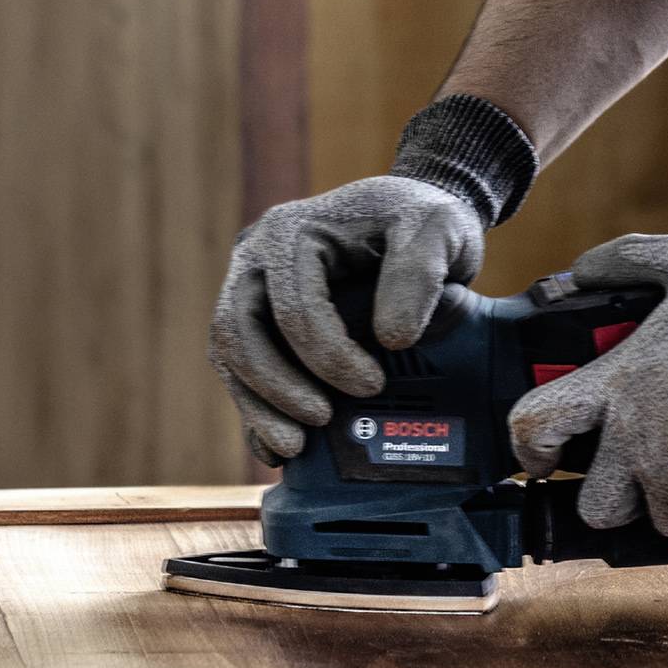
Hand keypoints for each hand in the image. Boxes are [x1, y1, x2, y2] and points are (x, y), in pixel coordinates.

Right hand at [208, 175, 483, 460]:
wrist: (414, 219)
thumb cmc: (424, 220)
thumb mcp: (439, 230)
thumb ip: (418, 273)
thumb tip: (390, 338)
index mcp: (292, 231)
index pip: (293, 306)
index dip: (328, 355)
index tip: (372, 385)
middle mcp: (257, 256)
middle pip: (239, 330)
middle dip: (277, 386)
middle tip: (321, 421)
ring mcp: (249, 286)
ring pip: (229, 353)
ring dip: (258, 404)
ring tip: (294, 447)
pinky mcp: (256, 316)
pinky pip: (236, 365)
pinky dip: (254, 406)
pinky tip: (276, 446)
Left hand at [508, 233, 667, 540]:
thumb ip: (627, 261)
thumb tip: (582, 269)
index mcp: (619, 383)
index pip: (534, 426)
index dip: (529, 450)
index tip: (541, 459)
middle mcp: (638, 441)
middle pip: (595, 506)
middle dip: (614, 498)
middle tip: (641, 475)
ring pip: (661, 518)